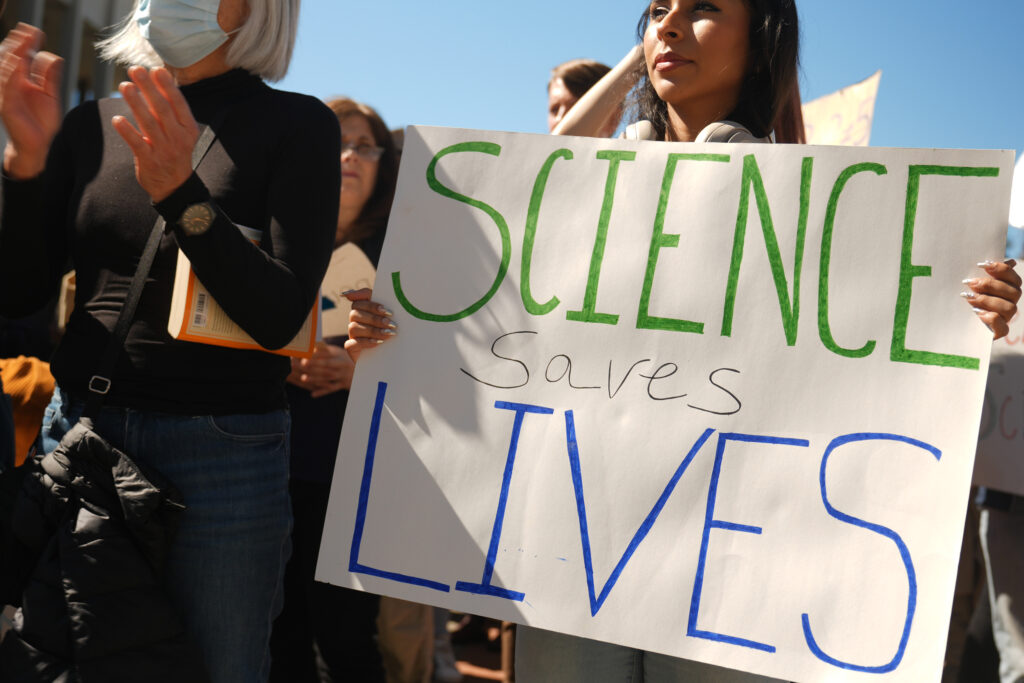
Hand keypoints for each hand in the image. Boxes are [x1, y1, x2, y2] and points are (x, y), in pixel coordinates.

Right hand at [0, 23, 62, 178]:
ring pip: (7, 70)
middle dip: (18, 44)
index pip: (22, 57)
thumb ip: (50, 77)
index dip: (26, 43)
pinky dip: (11, 76)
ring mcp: (7, 95)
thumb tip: (53, 56)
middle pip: (12, 59)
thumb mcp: (50, 95)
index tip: (35, 31)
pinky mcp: (7, 106)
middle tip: (27, 31)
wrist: (39, 146)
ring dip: (13, 55)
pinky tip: (18, 65)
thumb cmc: (42, 122)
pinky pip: (7, 88)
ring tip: (21, 42)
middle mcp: (12, 85)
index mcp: (22, 81)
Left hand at [112, 66, 198, 202]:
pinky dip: (127, 131)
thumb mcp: (180, 132)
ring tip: (125, 86)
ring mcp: (163, 150)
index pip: (178, 104)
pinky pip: (137, 143)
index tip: (156, 69)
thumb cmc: (174, 152)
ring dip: (136, 103)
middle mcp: (177, 138)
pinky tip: (117, 119)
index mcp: (187, 128)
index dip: (167, 86)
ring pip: (149, 123)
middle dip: (148, 88)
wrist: (175, 186)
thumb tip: (159, 77)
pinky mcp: (149, 160)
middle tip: (135, 70)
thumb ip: (170, 109)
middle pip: (162, 109)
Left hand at [286, 343, 355, 397]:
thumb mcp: (337, 352)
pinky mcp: (343, 385)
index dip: (316, 353)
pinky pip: (332, 389)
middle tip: (302, 364)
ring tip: (303, 378)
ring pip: (328, 377)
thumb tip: (311, 345)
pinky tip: (313, 394)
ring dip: (316, 378)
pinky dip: (323, 392)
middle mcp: (342, 365)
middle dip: (314, 364)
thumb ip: (325, 349)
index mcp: (339, 355)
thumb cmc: (345, 360)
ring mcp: (343, 375)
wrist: (365, 370)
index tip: (305, 353)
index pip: (326, 353)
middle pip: (327, 365)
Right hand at [343, 288, 396, 362]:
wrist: (391, 357)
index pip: (359, 301)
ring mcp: (352, 334)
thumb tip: (366, 292)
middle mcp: (355, 321)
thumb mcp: (390, 317)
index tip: (387, 311)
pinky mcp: (351, 348)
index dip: (372, 305)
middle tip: (392, 324)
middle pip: (355, 313)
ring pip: (353, 327)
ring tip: (389, 334)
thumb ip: (384, 300)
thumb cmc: (391, 333)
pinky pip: (352, 343)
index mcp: (363, 310)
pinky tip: (379, 342)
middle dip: (375, 318)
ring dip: (373, 330)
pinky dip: (366, 342)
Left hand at [963, 259, 1021, 339]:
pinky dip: (992, 319)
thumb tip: (1006, 260)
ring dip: (989, 300)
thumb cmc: (964, 299)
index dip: (1001, 269)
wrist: (953, 324)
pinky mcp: (998, 333)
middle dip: (991, 285)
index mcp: (1007, 290)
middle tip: (970, 282)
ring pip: (1009, 308)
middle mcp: (1009, 303)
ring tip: (969, 297)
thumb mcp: (971, 285)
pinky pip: (1003, 328)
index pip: (1013, 278)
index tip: (981, 264)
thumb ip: (984, 273)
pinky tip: (977, 313)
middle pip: (1014, 292)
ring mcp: (1005, 319)